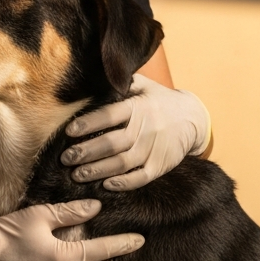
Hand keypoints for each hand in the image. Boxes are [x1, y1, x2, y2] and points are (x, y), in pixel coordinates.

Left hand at [62, 73, 210, 190]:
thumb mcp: (143, 85)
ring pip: (122, 163)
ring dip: (98, 171)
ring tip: (77, 175)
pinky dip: (123, 183)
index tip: (68, 132)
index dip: (88, 124)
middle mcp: (146, 128)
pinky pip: (140, 177)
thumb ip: (121, 84)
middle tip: (66, 158)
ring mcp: (154, 148)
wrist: (193, 117)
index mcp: (138, 106)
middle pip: (111, 143)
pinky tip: (106, 185)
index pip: (109, 115)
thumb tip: (93, 75)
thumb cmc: (159, 100)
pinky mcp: (161, 165)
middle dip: (86, 152)